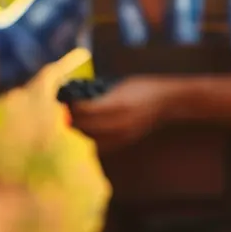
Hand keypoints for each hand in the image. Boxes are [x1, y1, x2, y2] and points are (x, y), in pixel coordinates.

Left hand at [68, 76, 185, 151]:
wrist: (166, 102)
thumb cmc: (141, 88)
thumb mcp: (119, 85)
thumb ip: (99, 94)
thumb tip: (77, 99)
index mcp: (118, 104)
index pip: (86, 110)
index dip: (72, 107)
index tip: (66, 101)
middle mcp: (120, 122)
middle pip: (86, 127)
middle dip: (72, 119)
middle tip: (65, 112)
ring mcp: (123, 135)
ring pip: (91, 138)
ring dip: (80, 130)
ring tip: (74, 121)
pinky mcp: (125, 142)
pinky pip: (101, 146)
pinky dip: (91, 139)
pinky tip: (87, 131)